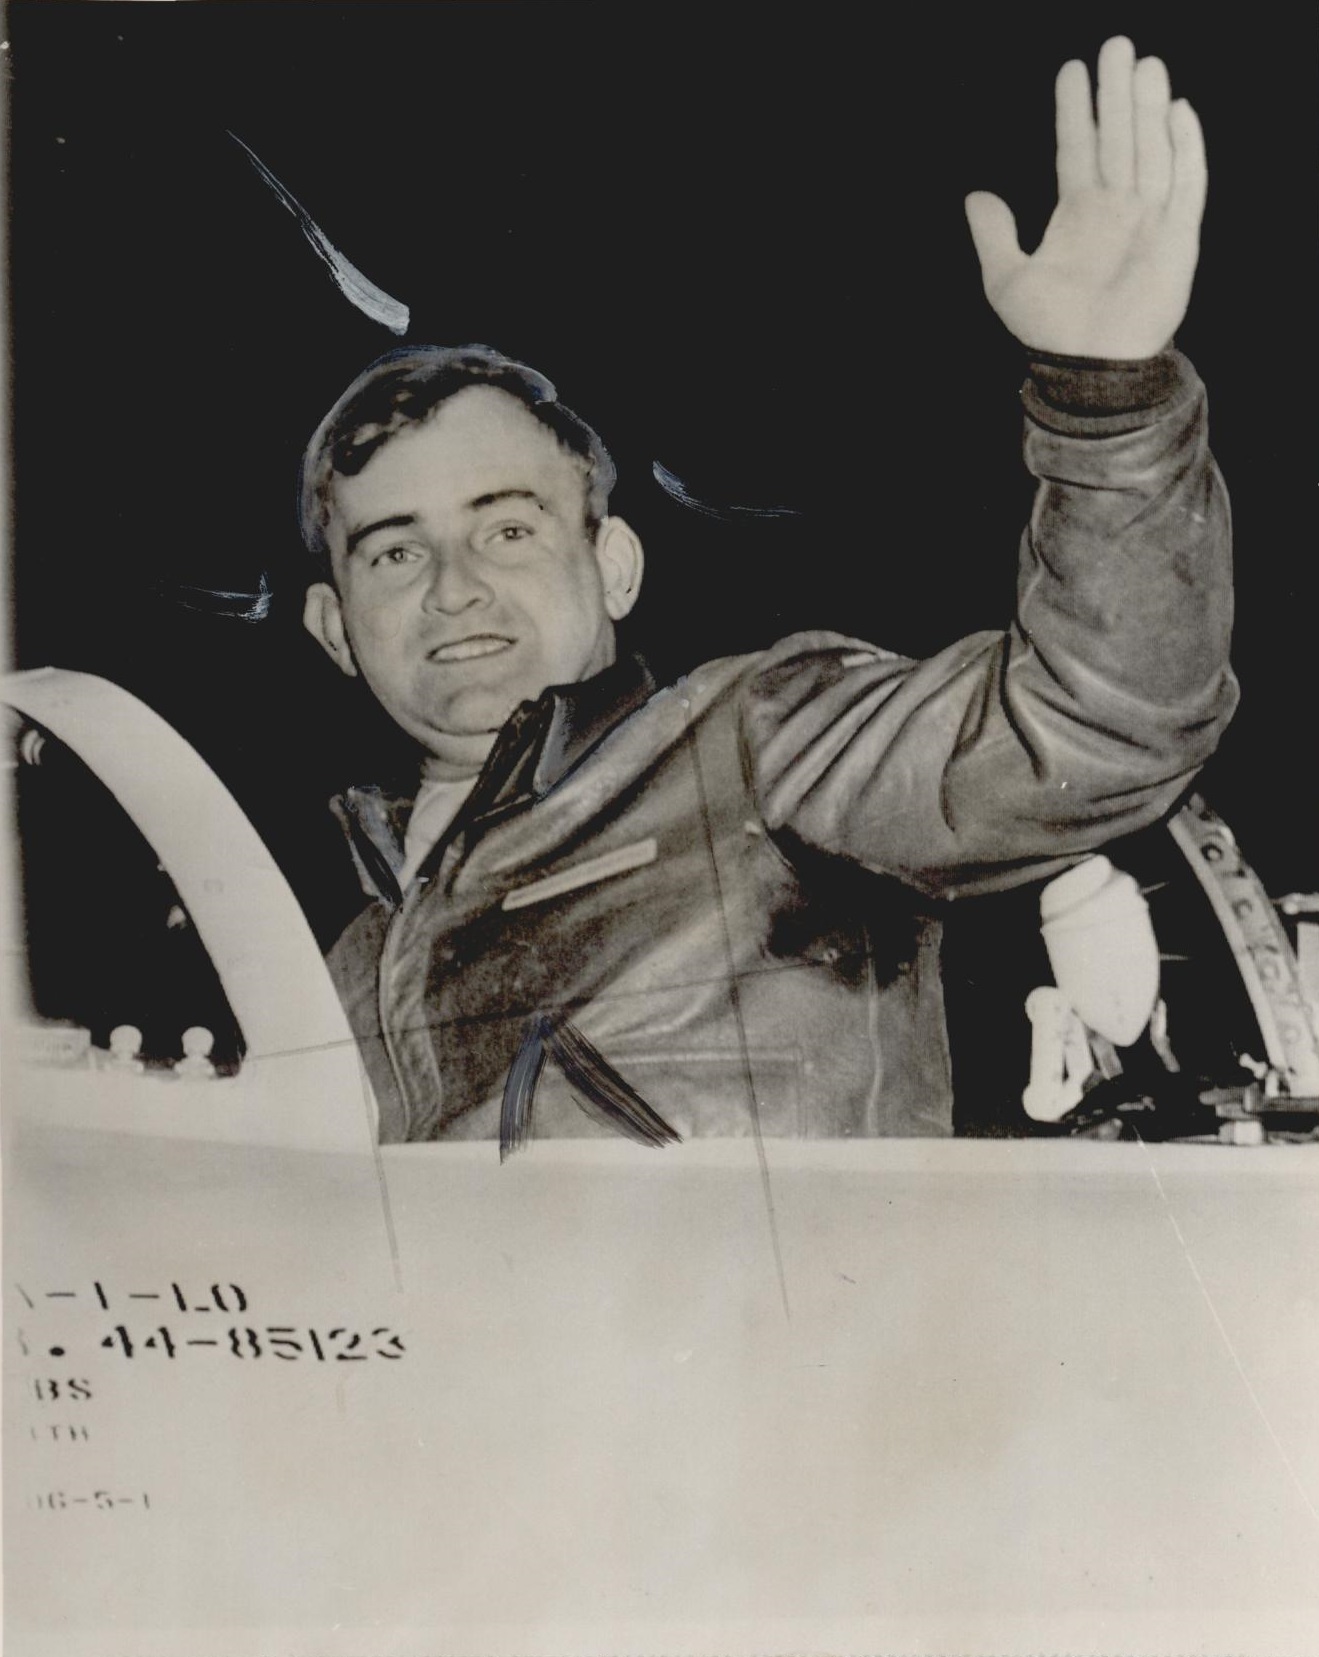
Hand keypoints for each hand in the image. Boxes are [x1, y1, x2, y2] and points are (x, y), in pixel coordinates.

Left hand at [965, 36, 1206, 359]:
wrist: (1088, 367)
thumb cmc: (1049, 330)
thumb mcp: (1006, 280)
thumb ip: (993, 236)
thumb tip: (974, 195)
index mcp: (1078, 215)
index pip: (1078, 148)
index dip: (1075, 110)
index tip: (1071, 69)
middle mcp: (1116, 209)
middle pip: (1118, 137)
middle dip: (1116, 94)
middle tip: (1115, 45)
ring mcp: (1149, 219)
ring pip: (1151, 150)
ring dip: (1149, 108)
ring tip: (1143, 65)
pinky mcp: (1179, 237)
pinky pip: (1187, 184)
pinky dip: (1185, 148)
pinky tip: (1178, 111)